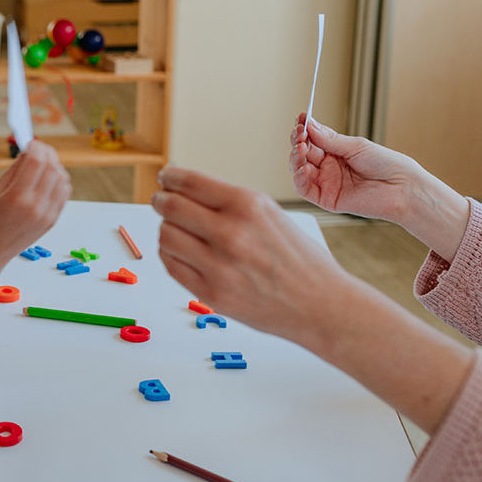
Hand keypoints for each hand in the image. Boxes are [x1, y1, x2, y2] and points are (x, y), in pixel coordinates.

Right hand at [0, 140, 70, 257]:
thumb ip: (15, 168)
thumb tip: (29, 150)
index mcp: (16, 197)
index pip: (36, 161)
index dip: (36, 147)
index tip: (31, 142)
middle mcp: (35, 206)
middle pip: (52, 168)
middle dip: (47, 153)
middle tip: (39, 148)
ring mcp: (47, 215)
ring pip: (62, 179)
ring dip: (55, 166)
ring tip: (43, 163)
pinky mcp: (53, 220)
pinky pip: (64, 193)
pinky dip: (60, 180)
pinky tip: (49, 177)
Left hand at [152, 166, 352, 342]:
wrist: (321, 304)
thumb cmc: (298, 258)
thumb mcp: (270, 213)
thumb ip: (229, 201)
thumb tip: (183, 187)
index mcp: (247, 204)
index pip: (188, 181)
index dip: (169, 176)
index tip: (164, 177)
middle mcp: (231, 232)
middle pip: (170, 207)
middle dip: (161, 200)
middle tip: (160, 200)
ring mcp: (218, 265)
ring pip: (166, 235)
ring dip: (166, 229)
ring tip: (176, 230)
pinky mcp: (211, 293)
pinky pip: (171, 265)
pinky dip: (171, 255)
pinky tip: (181, 252)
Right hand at [290, 113, 425, 223]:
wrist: (402, 187)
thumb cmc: (387, 164)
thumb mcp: (356, 146)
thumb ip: (330, 140)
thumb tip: (310, 125)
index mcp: (336, 152)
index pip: (313, 140)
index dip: (305, 129)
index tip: (301, 118)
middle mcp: (329, 167)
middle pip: (303, 154)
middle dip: (298, 141)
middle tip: (299, 132)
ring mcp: (327, 183)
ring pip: (299, 170)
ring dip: (295, 158)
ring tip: (301, 148)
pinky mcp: (327, 199)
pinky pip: (305, 189)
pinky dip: (299, 179)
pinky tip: (303, 168)